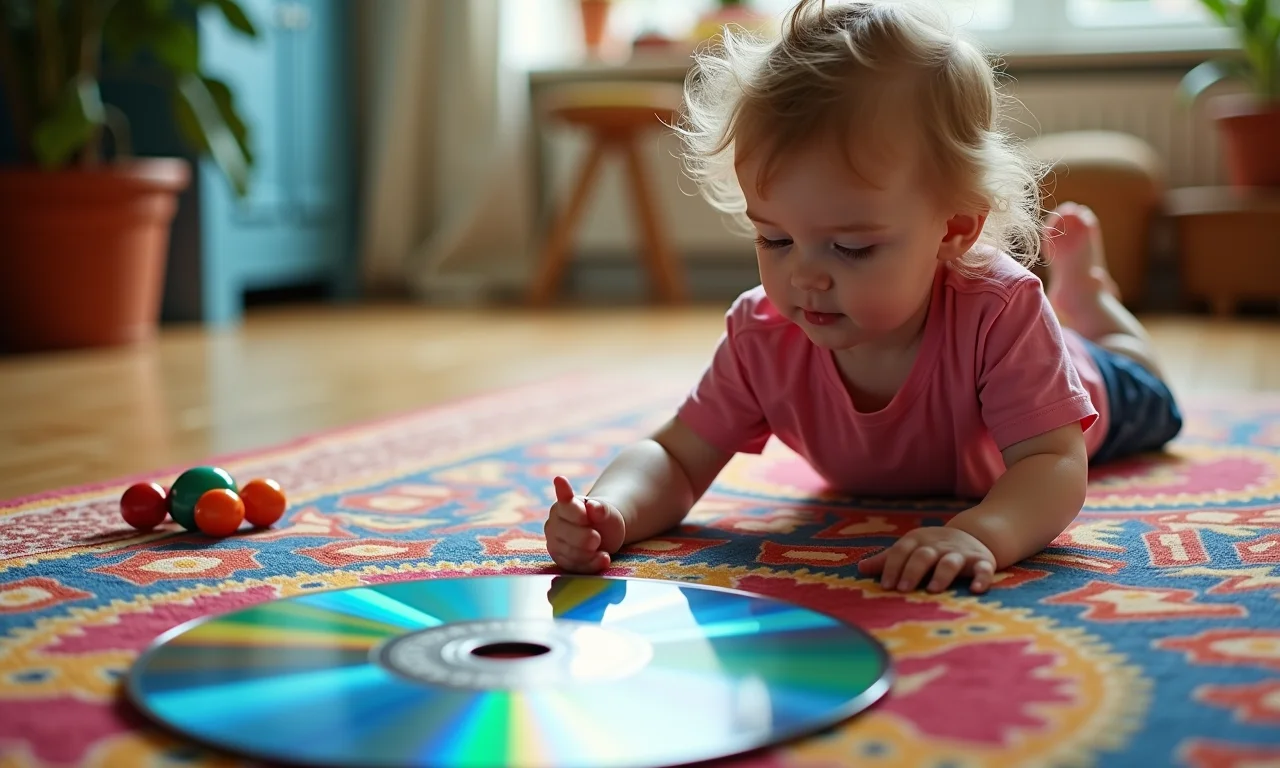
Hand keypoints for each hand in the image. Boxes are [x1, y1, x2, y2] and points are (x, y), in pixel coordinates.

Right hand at [543, 476, 626, 572]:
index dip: (576, 513)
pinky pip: (576, 566)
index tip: (585, 514)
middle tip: (597, 538)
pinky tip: (604, 559)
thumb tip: (593, 506)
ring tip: (604, 551)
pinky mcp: (561, 561)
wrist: (604, 535)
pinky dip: (592, 564)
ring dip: (590, 553)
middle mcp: (553, 524)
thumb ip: (601, 509)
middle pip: (565, 532)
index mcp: (562, 506)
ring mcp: (555, 544)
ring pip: (570, 552)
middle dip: (584, 537)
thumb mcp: (607, 512)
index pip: (566, 507)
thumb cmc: (602, 519)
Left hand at [857, 526, 996, 593]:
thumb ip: (887, 561)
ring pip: (950, 561)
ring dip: (942, 574)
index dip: (892, 567)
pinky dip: (981, 578)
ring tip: (933, 590)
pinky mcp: (982, 561)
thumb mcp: (910, 550)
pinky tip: (975, 589)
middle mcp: (938, 546)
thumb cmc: (932, 549)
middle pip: (923, 555)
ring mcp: (960, 553)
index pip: (901, 552)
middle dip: (912, 571)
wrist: (974, 534)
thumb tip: (859, 569)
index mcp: (918, 542)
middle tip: (903, 589)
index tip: (885, 586)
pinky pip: (983, 569)